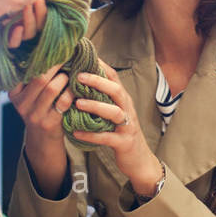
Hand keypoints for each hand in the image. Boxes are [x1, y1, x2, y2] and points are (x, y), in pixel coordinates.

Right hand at [6, 0, 69, 143]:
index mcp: (13, 89)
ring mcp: (32, 114)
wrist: (43, 141)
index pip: (19, 67)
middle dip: (56, 63)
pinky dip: (72, 93)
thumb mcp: (31, 90)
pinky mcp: (48, 123)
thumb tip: (48, 38)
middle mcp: (19, 101)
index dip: (26, 51)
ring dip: (66, 77)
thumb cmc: (41, 106)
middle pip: (39, 76)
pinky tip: (77, 89)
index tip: (35, 32)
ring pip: (51, 88)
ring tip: (72, 72)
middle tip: (69, 52)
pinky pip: (63, 102)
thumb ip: (35, 71)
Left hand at [71, 58, 162, 196]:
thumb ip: (102, 99)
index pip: (114, 77)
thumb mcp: (114, 113)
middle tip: (79, 76)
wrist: (139, 160)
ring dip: (95, 106)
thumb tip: (80, 83)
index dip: (101, 66)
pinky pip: (106, 137)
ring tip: (78, 103)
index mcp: (123, 100)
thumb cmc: (121, 133)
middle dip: (98, 82)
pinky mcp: (124, 143)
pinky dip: (91, 135)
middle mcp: (127, 109)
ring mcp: (127, 126)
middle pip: (116, 90)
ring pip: (114, 112)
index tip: (85, 56)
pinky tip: (76, 132)